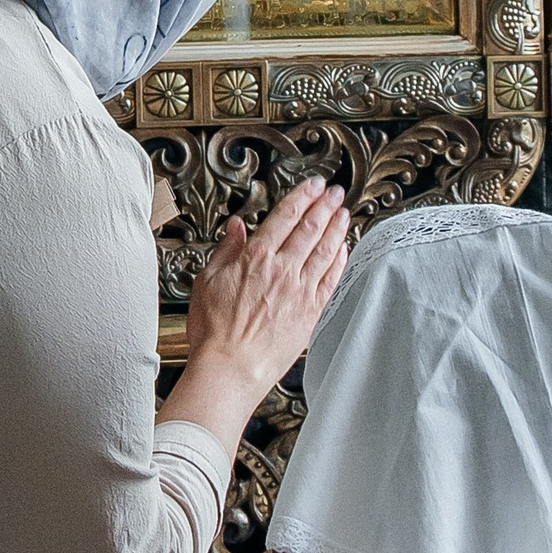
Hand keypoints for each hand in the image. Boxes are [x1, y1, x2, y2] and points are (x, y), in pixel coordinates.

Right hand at [167, 176, 349, 452]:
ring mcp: (300, 290)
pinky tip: (343, 249)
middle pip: (310, 228)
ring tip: (344, 212)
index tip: (314, 185)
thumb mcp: (207, 281)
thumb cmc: (214, 331)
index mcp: (255, 258)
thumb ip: (225, 251)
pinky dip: (340, 261)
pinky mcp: (311, 312)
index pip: (285, 217)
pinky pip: (331, 279)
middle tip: (336, 192)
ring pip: (325, 250)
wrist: (231, 367)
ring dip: (337, 228)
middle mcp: (282, 270)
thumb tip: (236, 228)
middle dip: (326, 205)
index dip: (303, 196)